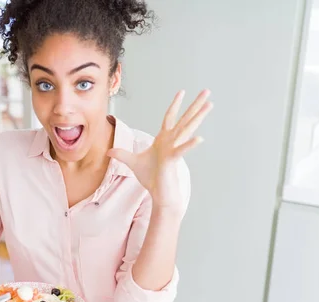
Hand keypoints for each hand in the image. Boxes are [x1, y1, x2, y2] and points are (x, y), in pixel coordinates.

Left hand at [108, 89, 212, 212]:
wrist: (158, 193)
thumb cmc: (150, 178)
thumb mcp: (132, 163)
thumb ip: (122, 155)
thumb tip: (108, 151)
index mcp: (163, 139)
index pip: (170, 117)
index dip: (175, 104)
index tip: (182, 92)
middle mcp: (171, 141)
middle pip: (184, 118)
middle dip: (195, 104)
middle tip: (207, 91)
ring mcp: (173, 149)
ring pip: (187, 129)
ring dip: (198, 117)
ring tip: (209, 105)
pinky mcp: (172, 160)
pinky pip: (181, 150)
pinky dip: (189, 145)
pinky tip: (199, 138)